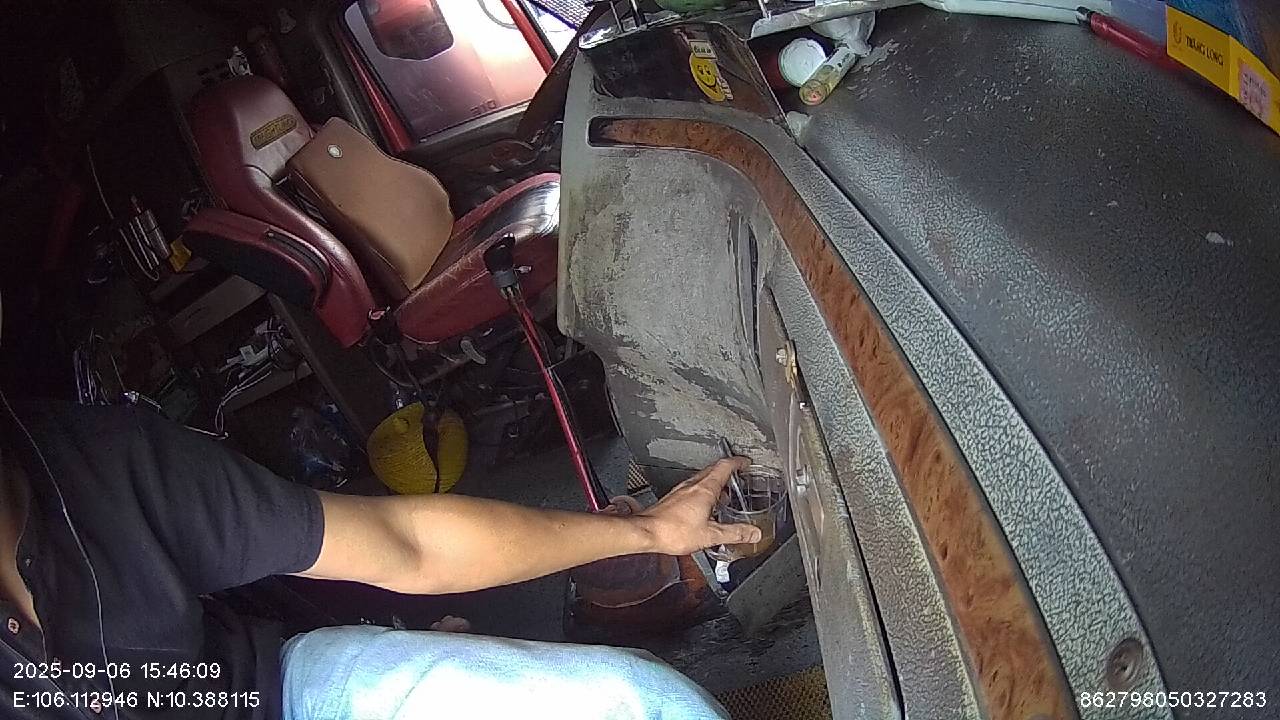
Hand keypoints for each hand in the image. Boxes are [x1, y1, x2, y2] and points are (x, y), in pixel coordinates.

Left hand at [637, 458, 762, 555]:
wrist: (646, 532)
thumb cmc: (672, 531)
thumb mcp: (710, 535)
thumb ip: (734, 533)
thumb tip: (753, 532)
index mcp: (704, 489)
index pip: (724, 466)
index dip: (738, 462)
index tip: (746, 462)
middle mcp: (692, 486)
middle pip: (713, 470)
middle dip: (728, 470)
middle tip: (738, 474)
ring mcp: (681, 491)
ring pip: (702, 478)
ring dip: (715, 481)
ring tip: (724, 491)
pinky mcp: (673, 499)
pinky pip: (692, 488)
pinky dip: (703, 491)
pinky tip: (704, 505)